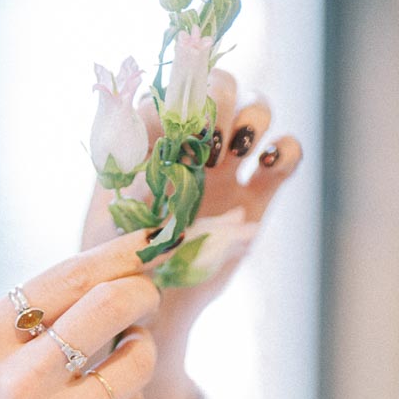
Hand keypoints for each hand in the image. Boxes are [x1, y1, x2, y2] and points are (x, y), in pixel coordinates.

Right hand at [0, 229, 165, 398]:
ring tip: (117, 362)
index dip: (123, 253)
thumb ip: (42, 311)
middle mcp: (22, 380)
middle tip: (146, 297)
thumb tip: (128, 261)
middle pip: (114, 303)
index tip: (149, 243)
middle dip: (143, 292)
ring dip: (139, 350)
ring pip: (138, 357)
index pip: (73, 275)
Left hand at [81, 69, 303, 398]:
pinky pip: (288, 154)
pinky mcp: (259, 195)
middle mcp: (194, 145)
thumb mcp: (110, 224)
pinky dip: (286, 150)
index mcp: (153, 141)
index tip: (174, 133)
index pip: (175, 89)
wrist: (154, 312)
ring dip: (253, 117)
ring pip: (258, 109)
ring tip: (233, 154)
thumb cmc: (119, 268)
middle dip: (221, 100)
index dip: (180, 98)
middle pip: (223, 86)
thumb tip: (161, 147)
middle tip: (209, 141)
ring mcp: (229, 168)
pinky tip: (265, 169)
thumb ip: (130, 185)